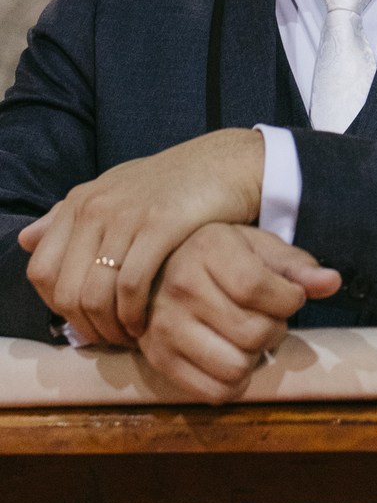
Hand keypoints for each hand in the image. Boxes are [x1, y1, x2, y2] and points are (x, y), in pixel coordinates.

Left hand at [18, 129, 264, 343]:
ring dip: (110, 327)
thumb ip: (69, 216)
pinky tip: (146, 322)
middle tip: (109, 338)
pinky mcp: (160, 225)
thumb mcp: (114, 192)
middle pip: (66, 290)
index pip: (41, 270)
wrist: (224, 164)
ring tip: (128, 335)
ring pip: (96, 294)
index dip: (56, 306)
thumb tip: (25, 240)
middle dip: (85, 325)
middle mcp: (96, 206)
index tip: (84, 321)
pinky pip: (131, 285)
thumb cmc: (170, 186)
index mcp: (80, 201)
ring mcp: (127, 214)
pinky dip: (134, 314)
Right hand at [138, 225, 340, 402]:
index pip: (257, 287)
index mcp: (209, 247)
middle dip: (275, 329)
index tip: (292, 297)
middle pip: (252, 332)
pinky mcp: (160, 359)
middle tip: (269, 317)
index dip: (288, 300)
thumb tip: (332, 282)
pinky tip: (234, 357)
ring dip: (255, 358)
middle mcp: (181, 285)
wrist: (164, 270)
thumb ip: (297, 265)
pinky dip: (235, 384)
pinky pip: (213, 392)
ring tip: (249, 336)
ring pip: (235, 366)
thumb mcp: (259, 246)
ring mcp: (165, 326)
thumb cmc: (222, 256)